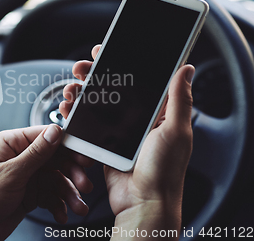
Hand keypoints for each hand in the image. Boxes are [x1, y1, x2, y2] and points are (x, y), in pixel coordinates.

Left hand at [0, 124, 93, 240]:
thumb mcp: (10, 174)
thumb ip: (36, 153)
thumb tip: (55, 131)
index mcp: (11, 143)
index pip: (45, 136)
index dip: (67, 145)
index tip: (84, 156)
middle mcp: (20, 157)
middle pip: (55, 159)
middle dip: (71, 173)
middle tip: (84, 185)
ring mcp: (25, 176)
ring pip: (56, 179)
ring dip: (68, 193)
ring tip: (77, 207)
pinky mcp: (29, 193)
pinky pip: (51, 195)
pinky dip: (58, 204)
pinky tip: (62, 213)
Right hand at [60, 45, 194, 239]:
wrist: (142, 202)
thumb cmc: (163, 171)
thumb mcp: (176, 131)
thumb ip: (179, 99)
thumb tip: (187, 68)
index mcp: (156, 112)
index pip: (136, 79)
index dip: (119, 63)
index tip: (104, 51)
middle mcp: (135, 118)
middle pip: (110, 87)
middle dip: (92, 74)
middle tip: (80, 68)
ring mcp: (117, 131)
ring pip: (94, 102)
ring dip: (79, 92)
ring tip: (70, 88)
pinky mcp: (102, 143)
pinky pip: (86, 123)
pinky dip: (74, 113)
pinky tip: (67, 107)